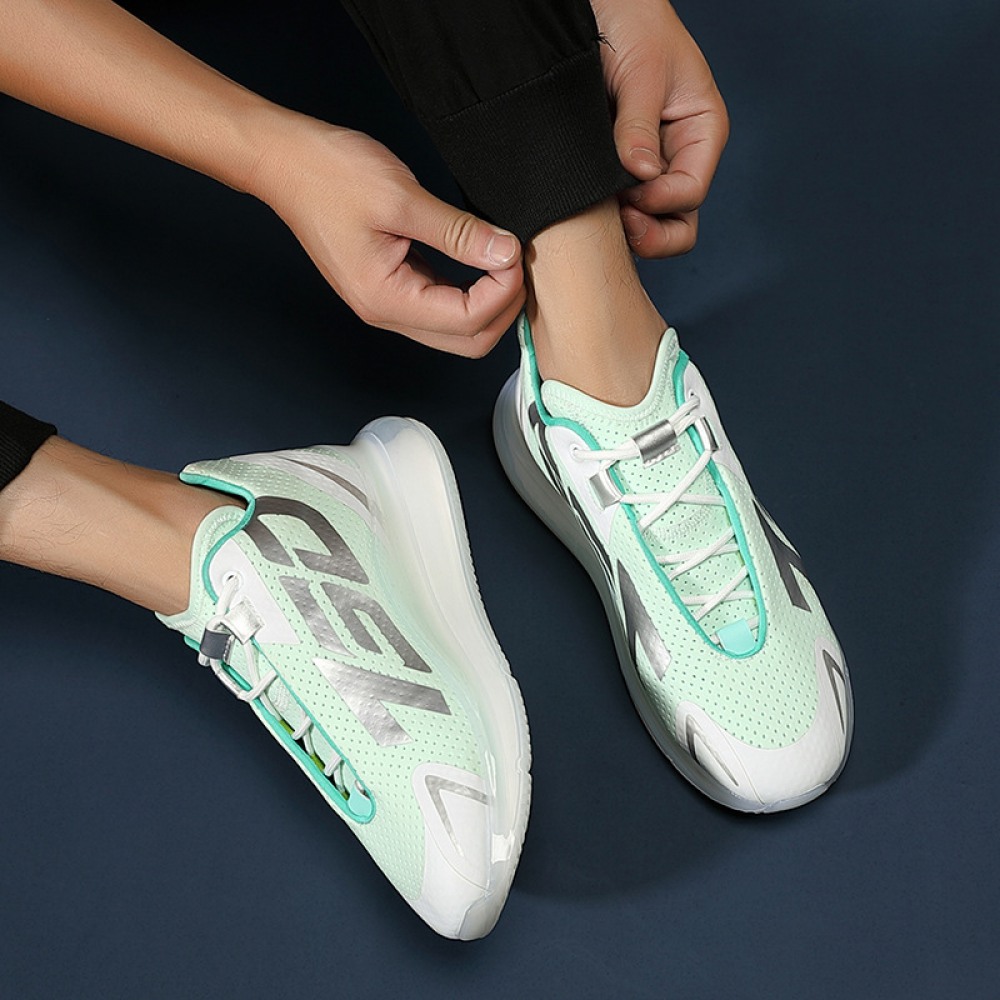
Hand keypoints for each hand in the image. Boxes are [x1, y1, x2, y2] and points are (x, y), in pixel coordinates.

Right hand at [252, 119, 524, 356]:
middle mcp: (387, 312)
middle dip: (503, 308)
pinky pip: (440, 304)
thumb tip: (505, 253)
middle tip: (518, 264)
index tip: (515, 253)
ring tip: (506, 261)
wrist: (283, 161)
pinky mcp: (390, 285)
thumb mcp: (402, 198)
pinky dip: (470, 291)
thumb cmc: (329, 174)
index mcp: (387, 299)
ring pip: (456, 328)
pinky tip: (482, 261)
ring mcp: (388, 302)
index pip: (467, 321)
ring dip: (489, 302)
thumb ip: (458, 232)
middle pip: (467, 340)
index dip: (503, 292)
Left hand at [591, 0, 728, 257]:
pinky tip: (579, 203)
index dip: (659, 202)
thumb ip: (639, 125)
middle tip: (616, 226)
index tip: (627, 194)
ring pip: (645, 223)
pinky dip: (600, 214)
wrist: (598, 5)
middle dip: (650, 234)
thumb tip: (641, 174)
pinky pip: (613, 206)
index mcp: (700, 133)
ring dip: (622, 228)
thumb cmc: (633, 22)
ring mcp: (646, 167)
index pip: (689, 192)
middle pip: (677, 223)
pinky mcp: (614, 170)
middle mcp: (677, 157)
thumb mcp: (643, 71)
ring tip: (593, 211)